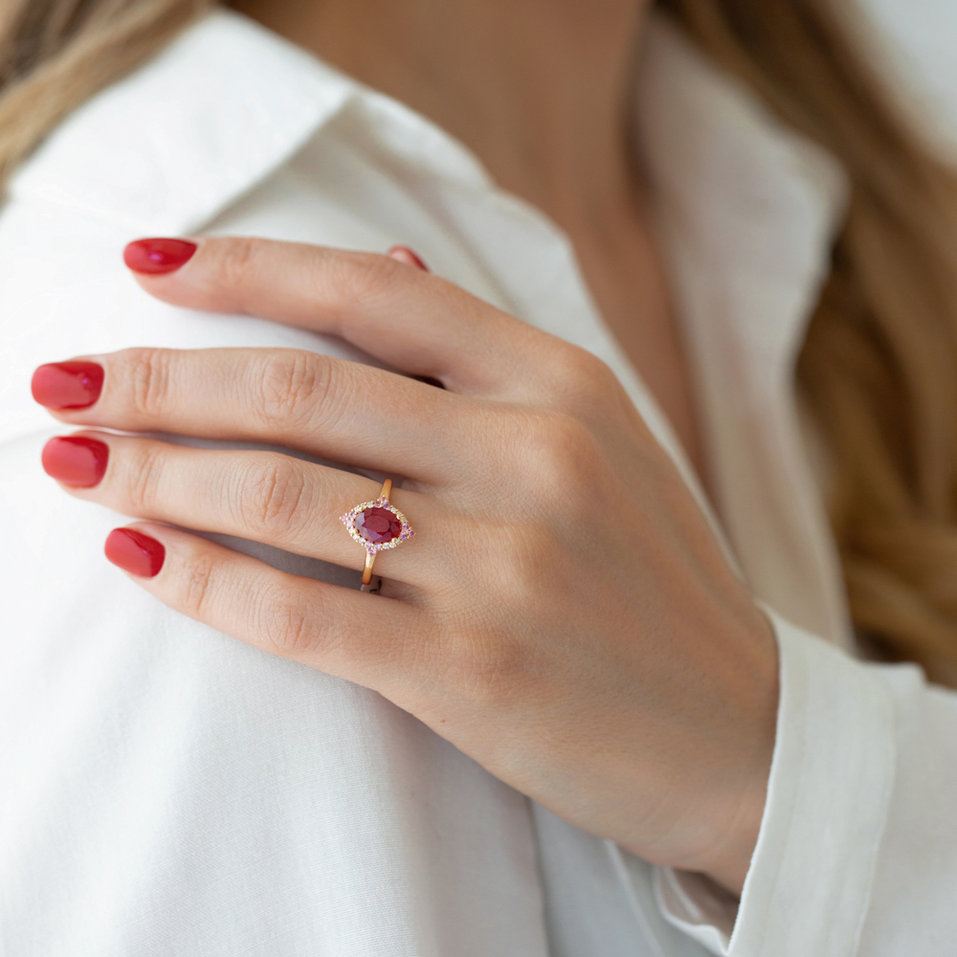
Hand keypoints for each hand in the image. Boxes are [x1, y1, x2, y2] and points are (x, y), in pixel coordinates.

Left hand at [31, 236, 778, 895]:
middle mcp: (533, 456)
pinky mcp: (473, 672)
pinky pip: (297, 611)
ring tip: (72, 458)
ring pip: (279, 493)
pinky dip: (198, 578)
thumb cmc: (655, 582)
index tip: (149, 266)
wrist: (740, 731)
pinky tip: (133, 553)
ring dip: (153, 470)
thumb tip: (387, 271)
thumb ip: (491, 358)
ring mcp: (505, 565)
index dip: (246, 269)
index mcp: (562, 384)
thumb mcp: (602, 440)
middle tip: (65, 378)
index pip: (372, 294)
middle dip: (159, 377)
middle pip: (300, 388)